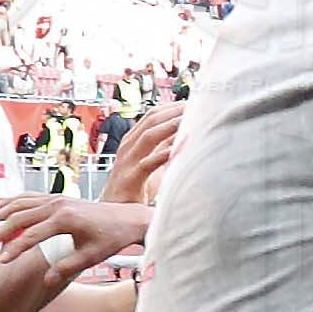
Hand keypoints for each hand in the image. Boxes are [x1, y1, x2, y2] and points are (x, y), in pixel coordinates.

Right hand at [0, 188, 154, 281]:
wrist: (128, 219)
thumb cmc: (112, 239)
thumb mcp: (91, 258)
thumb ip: (66, 268)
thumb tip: (45, 281)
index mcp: (65, 220)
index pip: (31, 235)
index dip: (14, 250)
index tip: (1, 262)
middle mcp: (58, 205)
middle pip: (19, 217)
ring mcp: (57, 198)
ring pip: (20, 203)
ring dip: (0, 213)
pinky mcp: (58, 197)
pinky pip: (29, 196)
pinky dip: (12, 201)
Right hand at [99, 98, 186, 217]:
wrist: (115, 211)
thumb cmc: (136, 187)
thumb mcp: (153, 162)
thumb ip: (166, 148)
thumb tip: (188, 136)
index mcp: (133, 139)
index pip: (153, 114)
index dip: (172, 106)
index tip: (194, 101)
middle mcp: (129, 145)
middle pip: (152, 119)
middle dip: (175, 110)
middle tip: (197, 105)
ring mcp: (128, 160)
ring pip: (149, 136)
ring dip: (171, 126)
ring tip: (191, 120)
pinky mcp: (130, 178)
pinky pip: (148, 163)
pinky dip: (164, 155)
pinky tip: (179, 151)